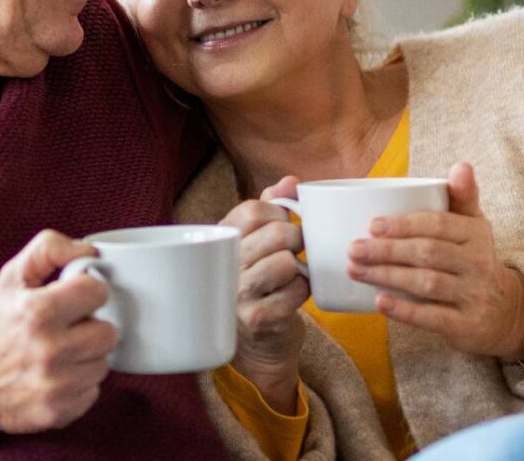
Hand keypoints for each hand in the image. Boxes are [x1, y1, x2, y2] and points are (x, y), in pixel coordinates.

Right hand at [0, 230, 120, 433]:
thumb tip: (89, 251)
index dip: (88, 291)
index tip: (77, 298)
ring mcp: (56, 385)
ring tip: (61, 353)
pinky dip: (79, 384)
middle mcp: (49, 350)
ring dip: (87, 357)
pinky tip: (57, 376)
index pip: (97, 292)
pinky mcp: (60, 411)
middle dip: (91, 328)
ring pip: (104, 364)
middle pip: (108, 332)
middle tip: (69, 329)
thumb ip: (48, 250)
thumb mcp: (10, 278)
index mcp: (38, 312)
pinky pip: (93, 391)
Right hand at [218, 176, 309, 411]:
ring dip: (299, 267)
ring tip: (291, 274)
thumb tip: (291, 181)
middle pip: (276, 233)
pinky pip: (296, 291)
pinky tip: (292, 295)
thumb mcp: (257, 242)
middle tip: (296, 250)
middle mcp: (223, 266)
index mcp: (221, 240)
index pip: (254, 208)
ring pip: (286, 262)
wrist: (256, 343)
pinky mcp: (257, 318)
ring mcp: (238, 293)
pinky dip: (303, 291)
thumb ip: (271, 206)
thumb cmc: (259, 282)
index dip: (280, 211)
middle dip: (297, 238)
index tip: (284, 222)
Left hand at [349, 162, 523, 359]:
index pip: (438, 225)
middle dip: (387, 251)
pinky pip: (433, 317)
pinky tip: (379, 302)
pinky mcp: (467, 325)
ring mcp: (474, 295)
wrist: (508, 311)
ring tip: (356, 271)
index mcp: (475, 234)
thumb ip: (462, 196)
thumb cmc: (475, 260)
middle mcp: (478, 263)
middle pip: (427, 253)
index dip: (404, 224)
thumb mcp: (474, 226)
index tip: (372, 225)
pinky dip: (404, 310)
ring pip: (427, 283)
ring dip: (388, 276)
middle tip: (353, 249)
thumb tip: (461, 164)